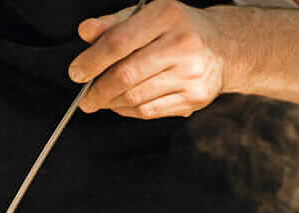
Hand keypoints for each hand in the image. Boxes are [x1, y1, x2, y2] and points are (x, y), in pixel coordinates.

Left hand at [69, 0, 227, 118]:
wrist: (223, 47)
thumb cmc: (177, 28)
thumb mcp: (147, 15)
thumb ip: (114, 24)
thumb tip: (85, 32)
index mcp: (167, 15)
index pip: (119, 42)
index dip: (92, 60)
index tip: (76, 73)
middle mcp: (183, 44)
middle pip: (127, 74)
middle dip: (98, 89)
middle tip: (85, 97)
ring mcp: (191, 74)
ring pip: (136, 97)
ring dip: (111, 102)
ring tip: (100, 100)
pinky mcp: (195, 97)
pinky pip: (150, 111)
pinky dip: (128, 111)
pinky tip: (120, 104)